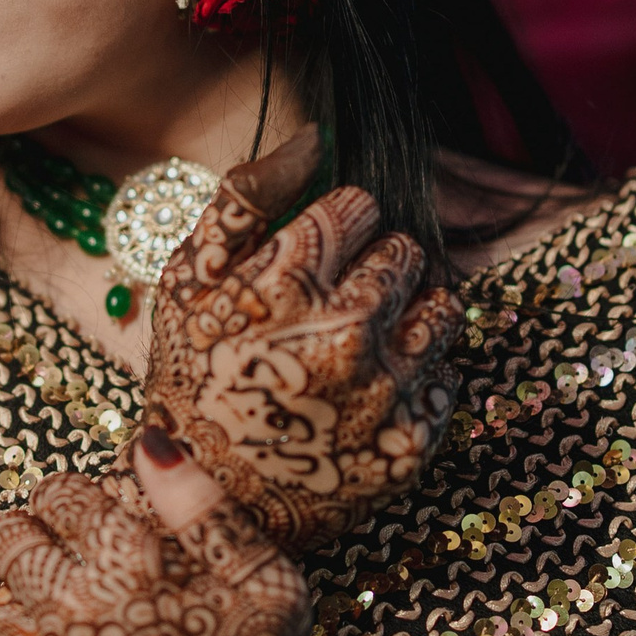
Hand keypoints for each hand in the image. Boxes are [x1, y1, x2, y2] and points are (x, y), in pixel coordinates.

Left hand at [0, 447, 339, 635]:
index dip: (64, 493)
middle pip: (7, 541)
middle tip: (29, 547)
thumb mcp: (266, 577)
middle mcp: (73, 612)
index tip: (73, 507)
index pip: (62, 496)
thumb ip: (202, 504)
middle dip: (16, 533)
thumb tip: (142, 440)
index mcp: (128, 563)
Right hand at [138, 127, 460, 545]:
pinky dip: (417, 374)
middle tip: (338, 300)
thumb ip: (245, 198)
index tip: (317, 255)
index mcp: (287, 283)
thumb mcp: (187, 280)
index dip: (339, 223)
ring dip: (412, 312)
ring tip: (365, 339)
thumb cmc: (194, 375)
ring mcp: (382, 392)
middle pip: (407, 250)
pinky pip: (447, 374)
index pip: (360, 205)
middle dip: (378, 263)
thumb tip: (316, 139)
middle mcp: (343, 333)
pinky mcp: (410, 443)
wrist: (206, 496)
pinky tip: (370, 390)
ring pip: (444, 306)